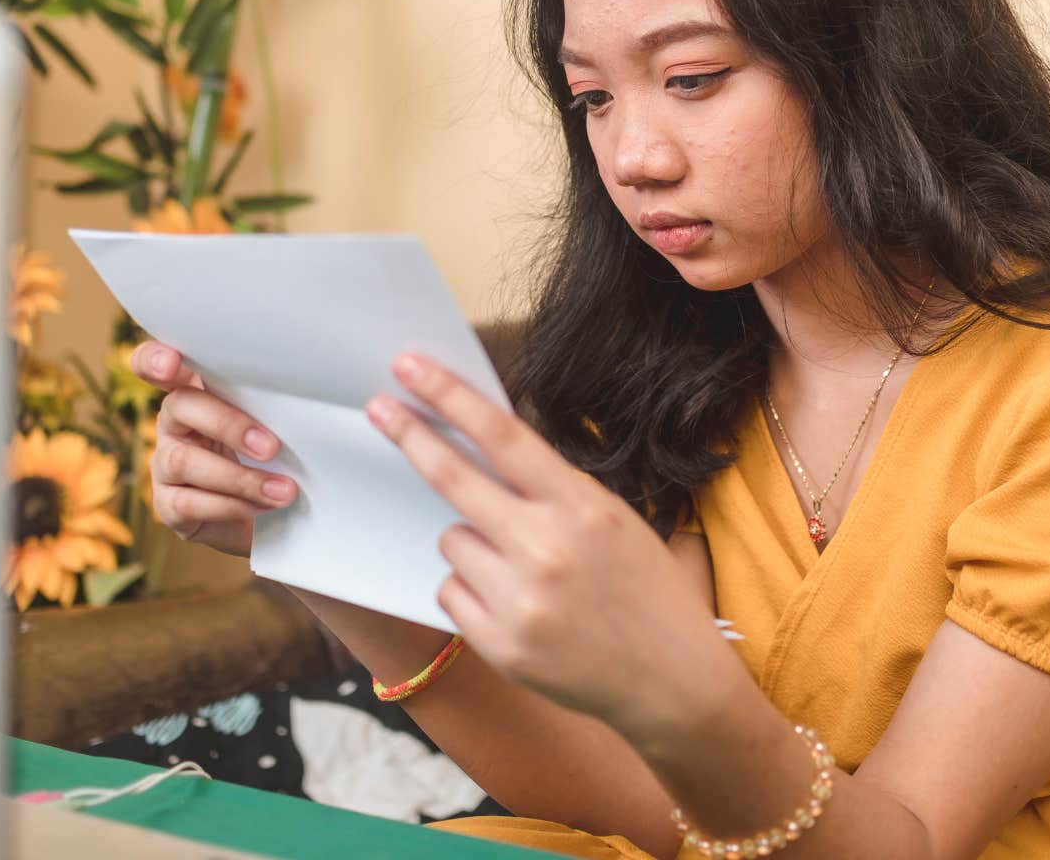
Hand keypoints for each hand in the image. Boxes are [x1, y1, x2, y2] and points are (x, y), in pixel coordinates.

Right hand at [131, 341, 299, 557]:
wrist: (279, 513)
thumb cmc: (281, 452)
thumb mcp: (281, 419)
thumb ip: (280, 399)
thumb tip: (332, 390)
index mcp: (198, 388)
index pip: (156, 362)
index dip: (154, 358)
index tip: (172, 360)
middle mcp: (175, 420)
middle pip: (180, 406)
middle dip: (228, 424)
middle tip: (272, 446)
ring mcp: (166, 462)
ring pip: (185, 460)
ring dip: (239, 477)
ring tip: (284, 490)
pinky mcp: (169, 504)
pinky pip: (189, 502)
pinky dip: (231, 505)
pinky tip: (264, 508)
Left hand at [366, 352, 741, 742]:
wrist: (670, 680)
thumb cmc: (643, 590)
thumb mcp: (613, 519)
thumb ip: (552, 486)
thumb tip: (484, 443)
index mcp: (581, 507)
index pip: (503, 437)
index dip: (450, 397)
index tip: (409, 368)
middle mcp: (546, 549)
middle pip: (455, 479)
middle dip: (411, 436)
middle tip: (379, 408)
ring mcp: (519, 600)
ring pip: (452, 540)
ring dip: (473, 542)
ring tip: (525, 570)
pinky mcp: (499, 644)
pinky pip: (450, 590)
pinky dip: (472, 590)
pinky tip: (517, 605)